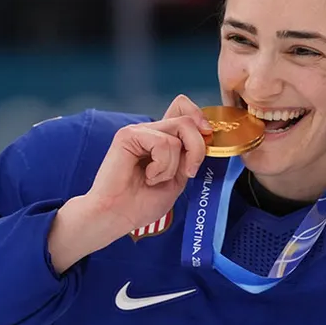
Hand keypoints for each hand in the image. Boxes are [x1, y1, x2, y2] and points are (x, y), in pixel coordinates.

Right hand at [49, 96, 210, 271]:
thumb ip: (189, 154)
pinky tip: (147, 177)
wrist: (118, 216)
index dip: (199, 115)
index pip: (182, 108)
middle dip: (197, 148)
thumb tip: (204, 132)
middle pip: (187, 120)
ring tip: (154, 180)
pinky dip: (161, 166)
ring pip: (179, 131)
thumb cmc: (142, 203)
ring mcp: (139, 131)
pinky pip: (163, 143)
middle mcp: (150, 131)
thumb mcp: (177, 178)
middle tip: (189, 172)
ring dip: (173, 165)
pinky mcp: (128, 135)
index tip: (208, 134)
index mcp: (162, 139)